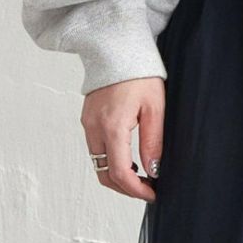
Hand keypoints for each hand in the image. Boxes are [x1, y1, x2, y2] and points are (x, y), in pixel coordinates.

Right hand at [82, 78, 164, 201]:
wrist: (116, 48)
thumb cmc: (138, 73)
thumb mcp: (155, 108)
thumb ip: (153, 142)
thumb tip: (153, 171)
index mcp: (112, 125)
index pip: (119, 173)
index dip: (136, 190)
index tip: (152, 194)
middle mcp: (94, 127)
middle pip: (105, 174)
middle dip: (126, 189)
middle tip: (147, 189)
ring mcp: (88, 124)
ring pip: (98, 165)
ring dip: (118, 176)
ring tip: (141, 176)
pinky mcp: (87, 120)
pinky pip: (96, 150)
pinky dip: (111, 162)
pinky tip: (129, 160)